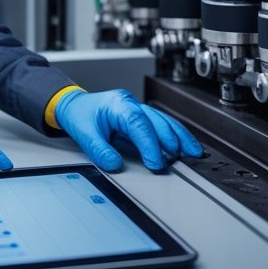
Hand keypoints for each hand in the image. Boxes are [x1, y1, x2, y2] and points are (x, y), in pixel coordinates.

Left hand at [55, 89, 202, 171]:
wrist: (74, 105)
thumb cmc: (80, 115)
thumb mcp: (83, 133)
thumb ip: (99, 150)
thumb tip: (115, 164)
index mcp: (118, 104)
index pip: (138, 123)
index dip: (150, 144)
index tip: (156, 162)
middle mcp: (131, 104)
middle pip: (157, 120)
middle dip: (170, 140)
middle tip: (176, 160)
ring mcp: (139, 109)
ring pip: (165, 121)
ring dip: (180, 137)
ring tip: (193, 152)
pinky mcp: (142, 118)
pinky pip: (162, 126)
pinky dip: (176, 136)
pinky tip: (186, 146)